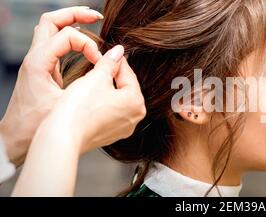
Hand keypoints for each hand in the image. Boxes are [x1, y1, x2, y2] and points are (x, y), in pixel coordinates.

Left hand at [0, 6, 102, 165]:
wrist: (16, 138)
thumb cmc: (38, 125)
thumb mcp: (69, 101)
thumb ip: (94, 78)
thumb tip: (114, 59)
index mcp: (39, 62)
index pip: (67, 35)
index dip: (89, 45)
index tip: (100, 63)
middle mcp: (34, 57)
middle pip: (51, 20)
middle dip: (75, 14)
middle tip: (97, 17)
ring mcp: (36, 61)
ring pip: (49, 28)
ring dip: (70, 22)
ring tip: (92, 22)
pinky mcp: (40, 69)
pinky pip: (53, 42)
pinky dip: (68, 37)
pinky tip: (82, 44)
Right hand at [42, 45, 145, 153]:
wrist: (62, 136)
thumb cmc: (79, 108)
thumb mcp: (96, 77)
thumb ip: (109, 62)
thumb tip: (118, 51)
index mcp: (136, 102)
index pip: (128, 74)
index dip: (116, 60)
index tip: (109, 51)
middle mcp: (135, 117)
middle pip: (125, 87)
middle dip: (113, 75)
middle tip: (100, 63)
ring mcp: (123, 128)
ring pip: (118, 100)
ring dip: (107, 89)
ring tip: (93, 80)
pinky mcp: (111, 135)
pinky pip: (110, 113)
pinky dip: (103, 104)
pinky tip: (90, 99)